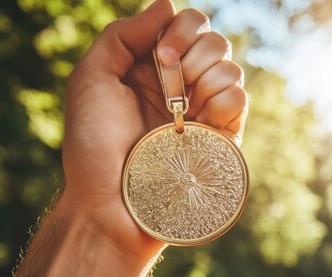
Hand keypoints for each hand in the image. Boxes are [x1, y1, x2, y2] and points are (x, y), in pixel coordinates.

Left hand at [61, 0, 247, 261]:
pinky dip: (224, 100)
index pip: (187, 26)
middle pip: (215, 41)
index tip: (162, 55)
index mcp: (152, 69)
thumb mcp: (91, 78)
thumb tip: (167, 4)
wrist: (109, 202)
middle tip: (171, 79)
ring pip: (231, 68)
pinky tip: (201, 120)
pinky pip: (240, 100)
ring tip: (182, 109)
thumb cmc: (92, 144)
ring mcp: (202, 113)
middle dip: (196, 52)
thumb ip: (123, 35)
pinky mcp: (220, 139)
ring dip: (209, 77)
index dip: (182, 29)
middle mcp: (181, 87)